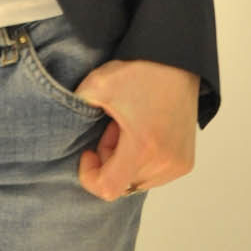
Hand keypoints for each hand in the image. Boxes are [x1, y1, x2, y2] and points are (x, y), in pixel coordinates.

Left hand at [72, 59, 198, 200]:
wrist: (178, 61)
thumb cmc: (141, 72)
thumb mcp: (98, 83)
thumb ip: (76, 105)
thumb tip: (65, 123)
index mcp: (143, 147)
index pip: (108, 188)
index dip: (90, 175)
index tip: (88, 151)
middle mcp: (165, 163)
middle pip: (121, 183)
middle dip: (108, 159)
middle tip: (112, 127)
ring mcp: (177, 165)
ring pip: (136, 181)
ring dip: (125, 161)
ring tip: (129, 128)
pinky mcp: (185, 162)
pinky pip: (153, 175)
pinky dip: (142, 160)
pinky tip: (144, 133)